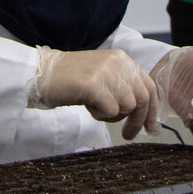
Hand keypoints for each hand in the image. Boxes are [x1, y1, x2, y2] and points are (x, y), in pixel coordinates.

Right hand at [30, 47, 158, 139]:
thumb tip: (145, 111)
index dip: (153, 110)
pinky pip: (110, 111)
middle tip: (127, 135)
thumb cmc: (69, 80)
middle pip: (142, 99)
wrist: (40, 74)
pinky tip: (87, 105)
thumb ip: (123, 85)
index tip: (150, 128)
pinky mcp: (94, 85)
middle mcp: (117, 62)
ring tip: (94, 107)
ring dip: (112, 115)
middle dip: (137, 121)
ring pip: (127, 107)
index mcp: (122, 58)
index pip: (149, 86)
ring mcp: (106, 72)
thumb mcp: (103, 75)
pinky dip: (99, 115)